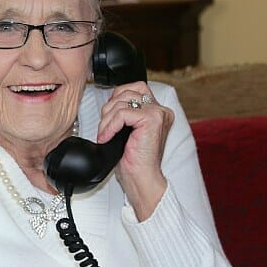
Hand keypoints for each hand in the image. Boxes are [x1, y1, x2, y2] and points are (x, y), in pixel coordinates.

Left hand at [96, 82, 174, 220]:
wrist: (141, 179)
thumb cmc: (133, 161)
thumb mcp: (125, 131)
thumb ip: (123, 113)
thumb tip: (107, 104)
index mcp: (156, 111)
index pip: (133, 88)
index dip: (115, 99)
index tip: (108, 118)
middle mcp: (160, 110)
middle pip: (126, 92)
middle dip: (108, 109)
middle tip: (105, 129)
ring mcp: (158, 113)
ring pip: (121, 103)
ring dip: (106, 120)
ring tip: (106, 135)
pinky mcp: (152, 119)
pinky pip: (122, 113)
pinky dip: (110, 125)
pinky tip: (107, 137)